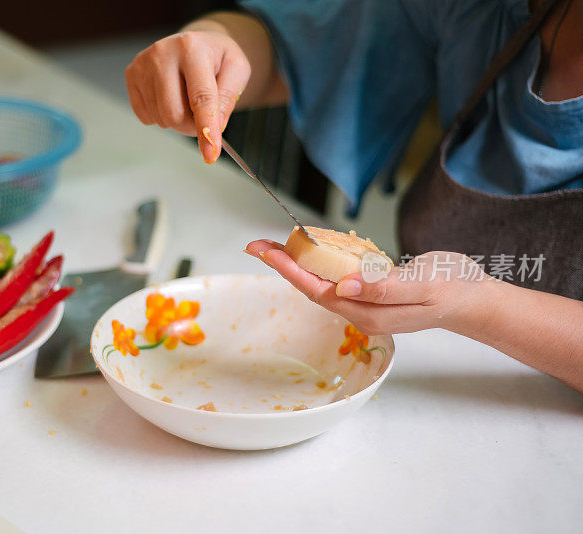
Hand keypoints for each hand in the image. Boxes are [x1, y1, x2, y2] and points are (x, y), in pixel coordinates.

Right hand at [125, 30, 249, 162]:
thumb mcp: (237, 71)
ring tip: (187, 100)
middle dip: (192, 125)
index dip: (206, 129)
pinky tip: (170, 97)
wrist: (195, 43)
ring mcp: (142, 64)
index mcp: (192, 48)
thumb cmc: (217, 59)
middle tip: (202, 115)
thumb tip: (214, 130)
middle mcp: (163, 53)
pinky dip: (161, 116)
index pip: (200, 98)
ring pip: (161, 118)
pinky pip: (146, 116)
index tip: (211, 154)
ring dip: (178, 120)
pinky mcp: (131, 75)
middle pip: (174, 114)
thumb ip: (228, 99)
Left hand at [245, 240, 493, 335]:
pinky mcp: (370, 293)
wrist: (474, 299)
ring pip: (321, 283)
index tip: (266, 253)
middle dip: (283, 266)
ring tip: (273, 246)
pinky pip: (336, 278)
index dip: (289, 270)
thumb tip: (344, 285)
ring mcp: (365, 304)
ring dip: (296, 264)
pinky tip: (308, 251)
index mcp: (368, 313)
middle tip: (257, 245)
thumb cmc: (452, 289)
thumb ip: (384, 287)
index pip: (318, 290)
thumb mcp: (423, 285)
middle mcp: (360, 311)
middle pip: (312, 287)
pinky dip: (317, 263)